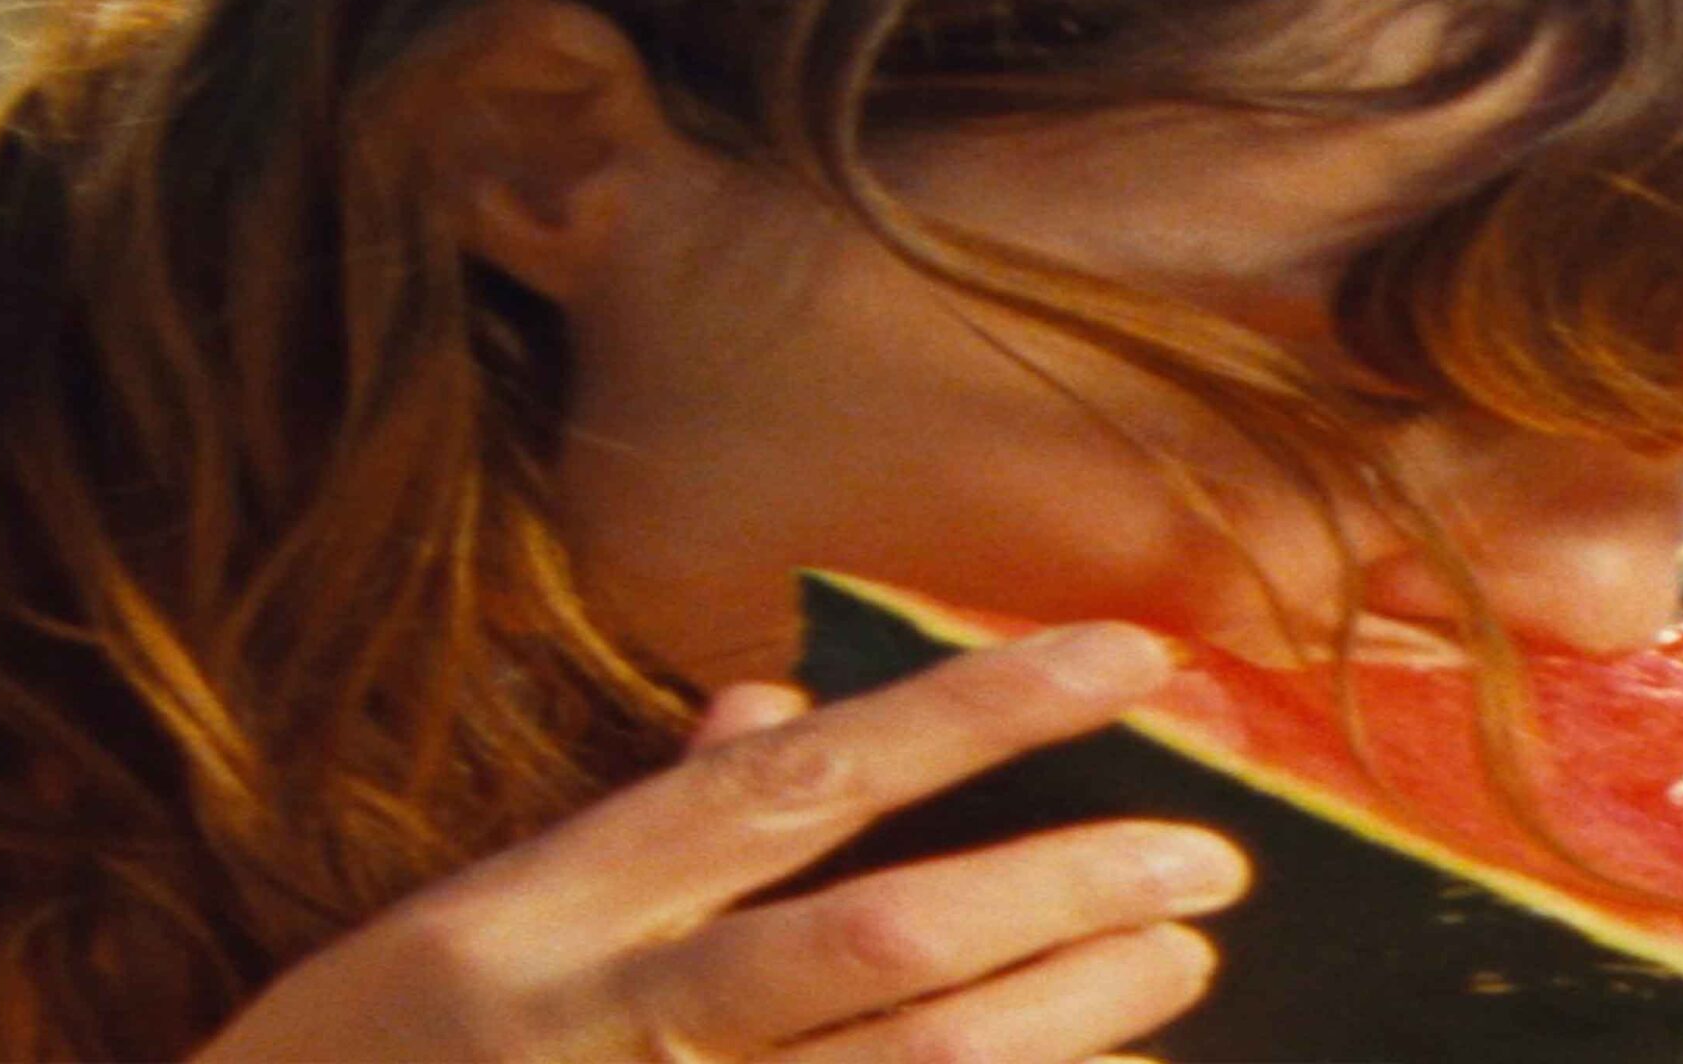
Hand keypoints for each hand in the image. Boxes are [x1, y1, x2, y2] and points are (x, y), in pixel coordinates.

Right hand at [196, 624, 1249, 1062]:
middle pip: (879, 946)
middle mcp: (611, 1023)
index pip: (805, 781)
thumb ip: (644, 820)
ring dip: (1061, 1024)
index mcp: (561, 910)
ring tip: (1177, 965)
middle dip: (1062, 893)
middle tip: (1211, 856)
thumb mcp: (471, 923)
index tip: (1130, 657)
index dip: (978, 713)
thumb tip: (777, 707)